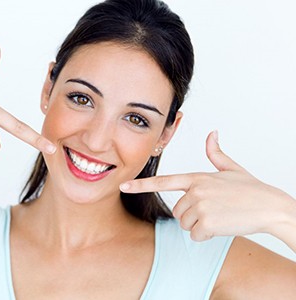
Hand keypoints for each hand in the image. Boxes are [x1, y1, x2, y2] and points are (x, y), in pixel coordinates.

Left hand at [120, 131, 292, 240]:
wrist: (270, 206)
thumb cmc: (251, 188)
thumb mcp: (231, 168)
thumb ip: (215, 153)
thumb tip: (212, 133)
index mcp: (197, 177)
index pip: (163, 181)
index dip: (141, 185)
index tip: (123, 186)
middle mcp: (195, 190)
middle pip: (177, 211)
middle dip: (191, 214)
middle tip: (213, 209)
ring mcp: (200, 206)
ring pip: (185, 224)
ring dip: (199, 224)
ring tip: (219, 215)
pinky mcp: (207, 223)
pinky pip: (195, 235)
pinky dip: (207, 234)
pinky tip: (222, 225)